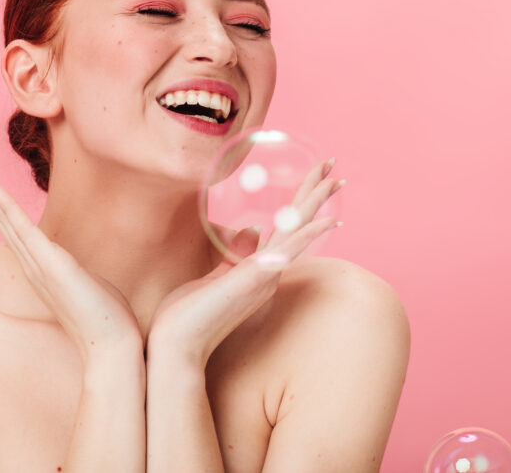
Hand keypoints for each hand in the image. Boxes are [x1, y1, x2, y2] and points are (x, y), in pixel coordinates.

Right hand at [0, 146, 142, 359]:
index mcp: (37, 262)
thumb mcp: (89, 286)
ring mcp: (36, 260)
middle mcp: (29, 259)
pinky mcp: (48, 263)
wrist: (112, 348)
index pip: (7, 219)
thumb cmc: (106, 320)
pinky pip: (19, 226)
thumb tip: (87, 272)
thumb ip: (79, 275)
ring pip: (0, 212)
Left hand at [146, 157, 345, 365]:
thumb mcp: (211, 277)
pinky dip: (310, 233)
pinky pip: (289, 250)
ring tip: (335, 176)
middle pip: (298, 223)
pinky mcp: (257, 278)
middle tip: (332, 164)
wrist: (175, 346)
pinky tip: (328, 218)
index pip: (284, 228)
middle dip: (315, 192)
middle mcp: (268, 271)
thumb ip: (233, 256)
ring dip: (318, 201)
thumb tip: (251, 228)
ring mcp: (265, 275)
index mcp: (257, 269)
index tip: (312, 180)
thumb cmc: (185, 317)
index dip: (299, 203)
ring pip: (299, 230)